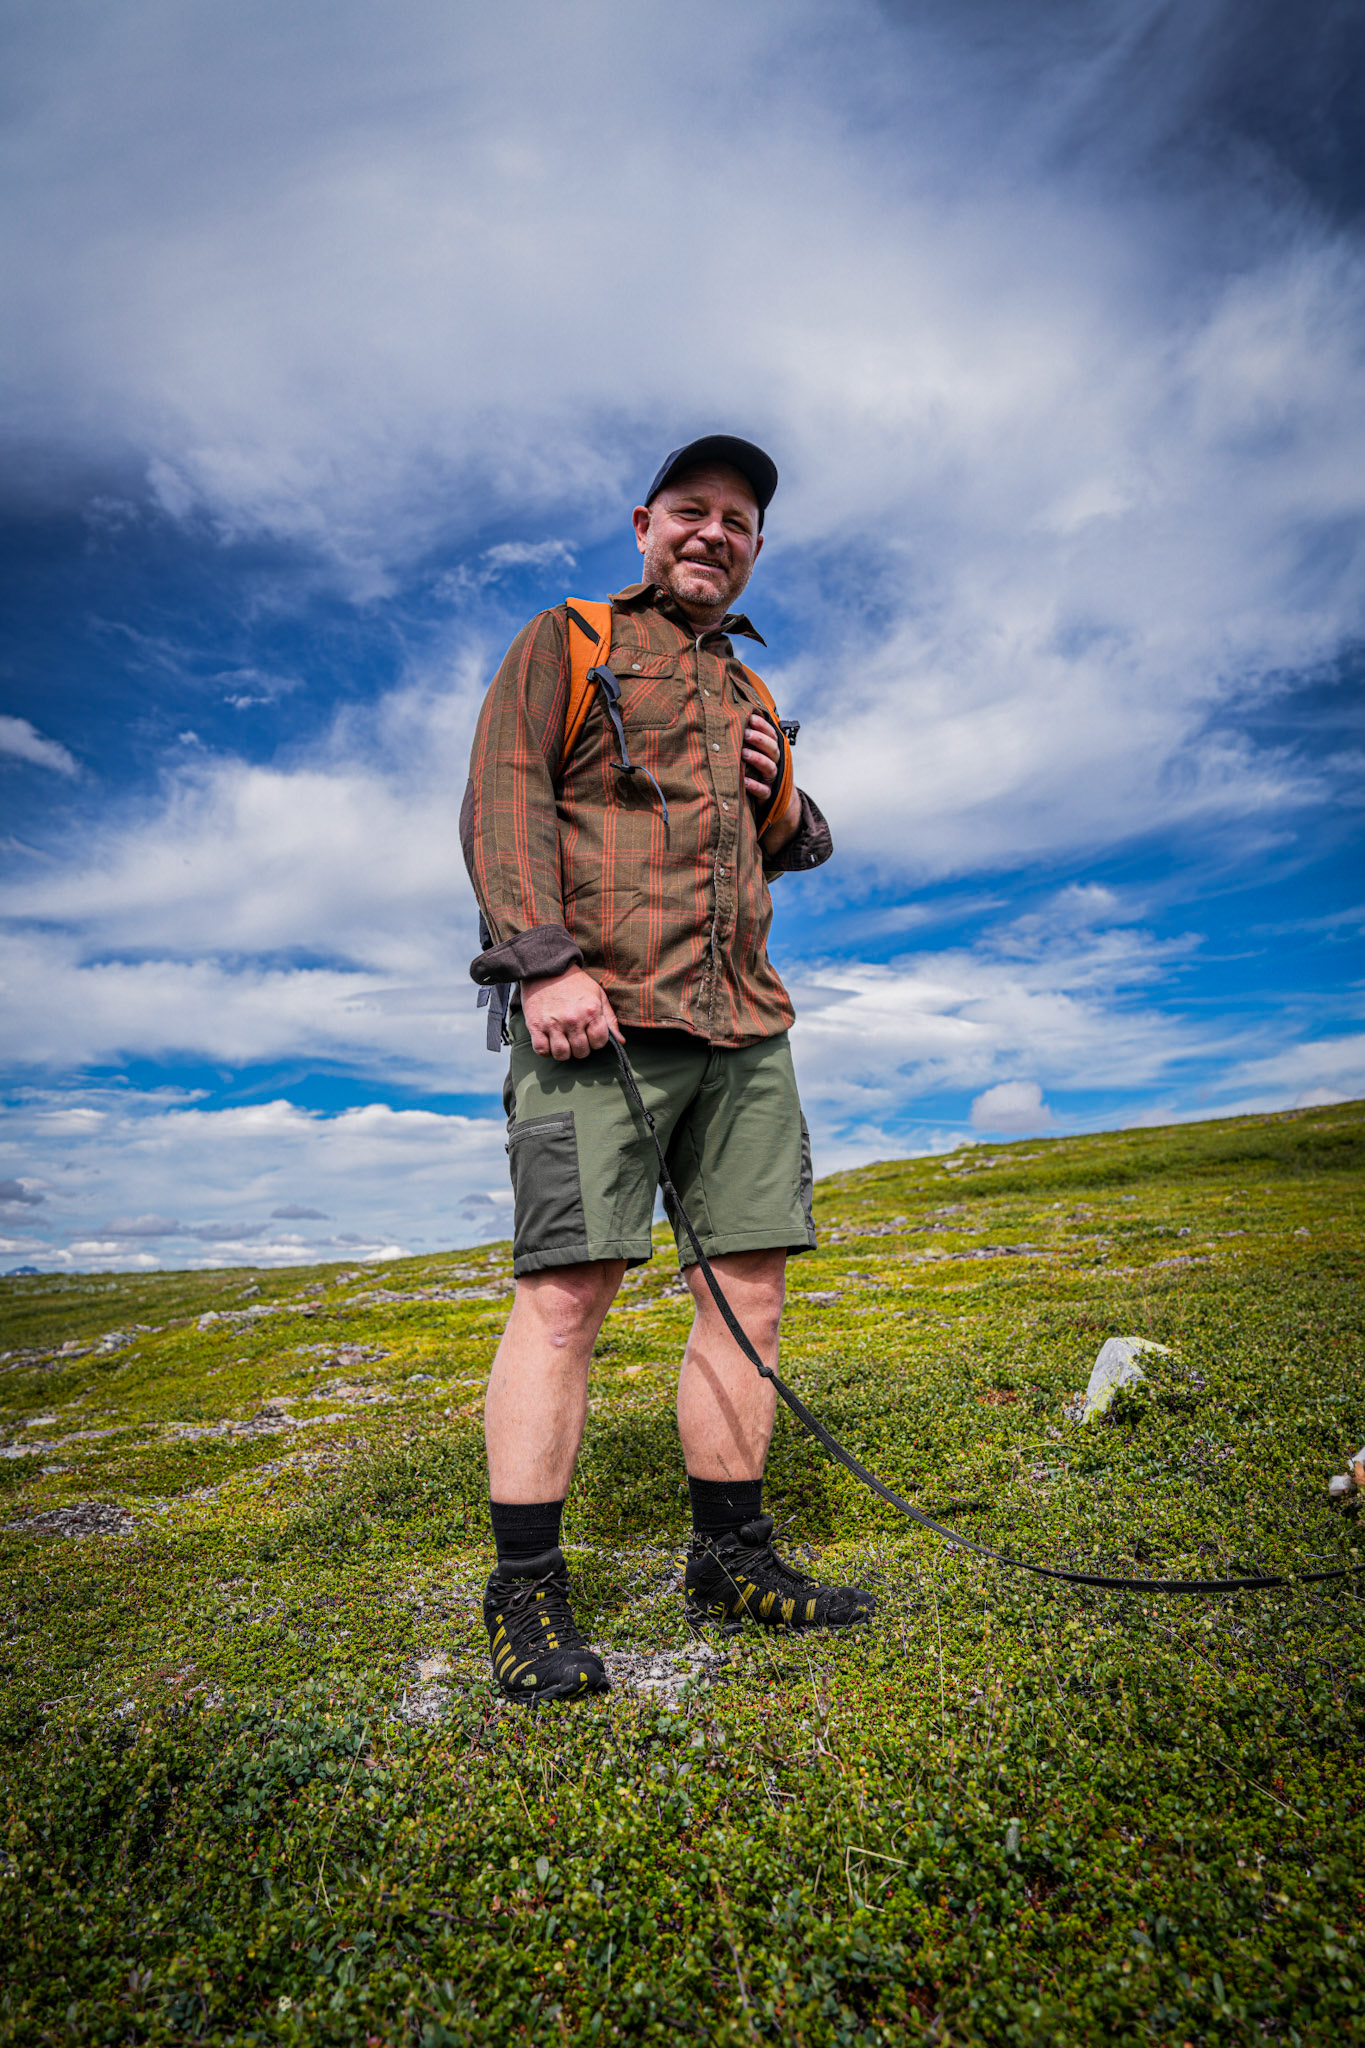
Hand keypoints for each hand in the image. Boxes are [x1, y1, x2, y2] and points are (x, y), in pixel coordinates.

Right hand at [522, 966, 619, 1060]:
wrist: (546, 967)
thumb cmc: (575, 982)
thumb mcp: (598, 995)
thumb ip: (610, 1019)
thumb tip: (621, 1041)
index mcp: (591, 1011)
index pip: (599, 1042)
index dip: (596, 1041)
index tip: (590, 1035)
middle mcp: (573, 1019)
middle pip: (581, 1051)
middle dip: (581, 1048)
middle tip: (576, 1038)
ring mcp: (553, 1023)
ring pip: (562, 1054)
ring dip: (564, 1052)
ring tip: (563, 1042)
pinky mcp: (535, 1025)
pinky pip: (541, 1050)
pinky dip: (546, 1051)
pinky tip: (549, 1043)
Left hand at [742, 711, 800, 854]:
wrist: (772, 800)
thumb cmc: (756, 771)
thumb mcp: (755, 754)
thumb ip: (749, 740)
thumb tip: (732, 717)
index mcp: (772, 751)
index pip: (772, 735)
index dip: (763, 726)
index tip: (751, 717)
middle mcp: (775, 763)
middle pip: (772, 749)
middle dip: (760, 740)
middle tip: (746, 733)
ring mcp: (772, 780)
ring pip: (769, 767)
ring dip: (758, 759)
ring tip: (743, 753)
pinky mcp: (767, 796)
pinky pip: (763, 791)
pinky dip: (755, 786)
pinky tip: (744, 781)